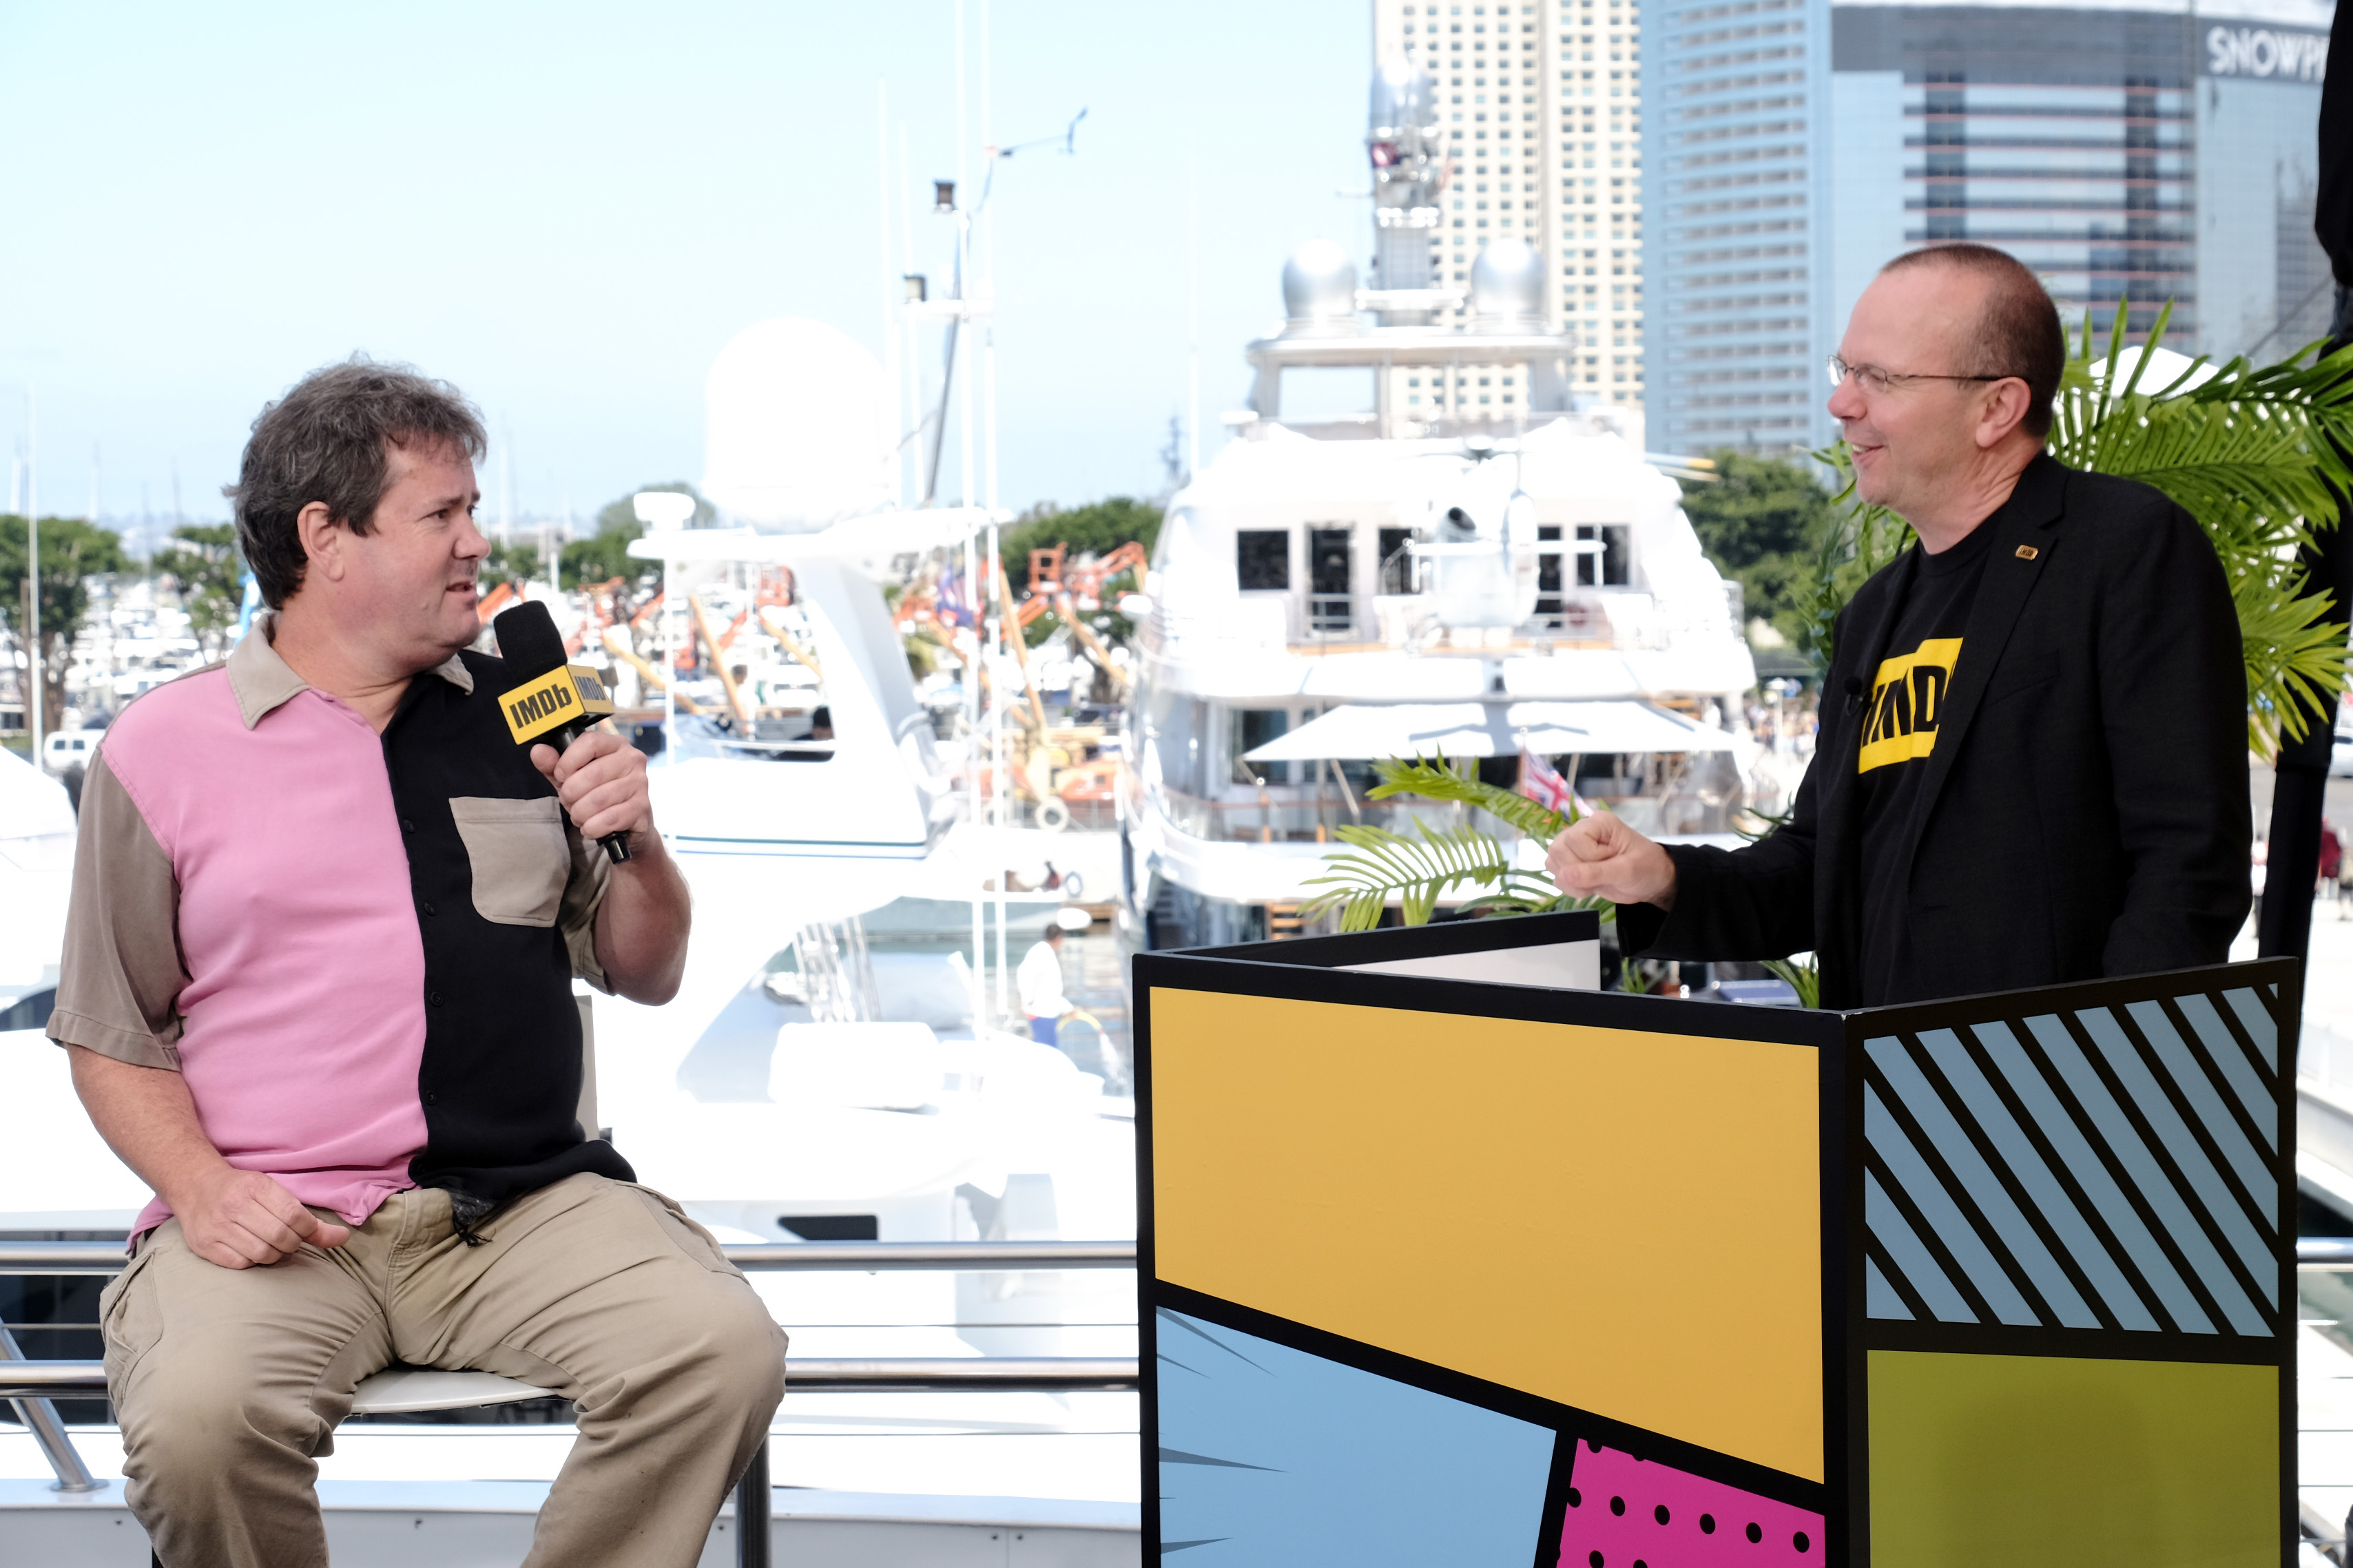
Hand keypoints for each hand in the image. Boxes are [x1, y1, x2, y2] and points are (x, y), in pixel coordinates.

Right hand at [173, 1165, 349, 1268]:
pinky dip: (253, 1261)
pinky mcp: (204, 1245)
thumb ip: (308, 1218)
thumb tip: (343, 1238)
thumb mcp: (275, 1192)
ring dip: (275, 1255)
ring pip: (261, 1253)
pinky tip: (252, 1249)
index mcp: (256, 1186)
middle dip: (293, 1243)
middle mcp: (234, 1205)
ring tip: (273, 1245)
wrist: (196, 1187)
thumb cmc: (243, 1190)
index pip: (294, 1215)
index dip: (309, 1229)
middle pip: (280, 1236)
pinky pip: (241, 1263)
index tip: (308, 1230)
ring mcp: (216, 1226)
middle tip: (289, 1239)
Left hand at [532, 731, 654, 850]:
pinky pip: (609, 819)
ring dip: (580, 813)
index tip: (560, 775)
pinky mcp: (642, 808)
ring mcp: (640, 784)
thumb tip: (538, 751)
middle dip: (571, 794)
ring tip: (579, 815)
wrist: (627, 823)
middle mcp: (632, 759)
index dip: (568, 761)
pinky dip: (592, 827)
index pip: (590, 742)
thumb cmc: (598, 794)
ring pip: (599, 799)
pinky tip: (591, 827)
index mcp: (615, 744)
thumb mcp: (572, 778)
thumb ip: (553, 765)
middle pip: (592, 774)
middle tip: (569, 802)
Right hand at [1545, 812, 1678, 908]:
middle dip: (1578, 870)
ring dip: (1572, 881)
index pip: (1574, 838)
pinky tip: (1590, 887)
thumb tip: (1563, 876)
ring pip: (1552, 861)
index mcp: (1598, 823)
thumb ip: (1595, 873)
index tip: (1611, 861)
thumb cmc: (1647, 868)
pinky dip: (1570, 888)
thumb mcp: (1626, 870)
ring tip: (1596, 883)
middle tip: (1602, 875)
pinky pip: (1556, 875)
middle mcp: (1582, 831)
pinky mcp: (1571, 864)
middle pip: (1558, 848)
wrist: (1652, 882)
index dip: (1589, 856)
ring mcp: (1575, 848)